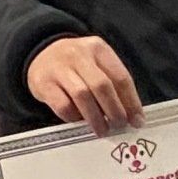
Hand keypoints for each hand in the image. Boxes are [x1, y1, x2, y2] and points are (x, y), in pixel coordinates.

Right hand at [27, 35, 142, 135]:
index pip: (121, 77)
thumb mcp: (96, 64)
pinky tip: (79, 121)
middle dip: (115, 110)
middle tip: (119, 125)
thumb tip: (132, 115)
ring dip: (96, 117)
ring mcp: (59, 68)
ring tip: (102, 130)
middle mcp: (79, 55)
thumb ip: (113, 84)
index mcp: (99, 49)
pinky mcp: (44, 83)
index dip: (131, 102)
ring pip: (83, 95)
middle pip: (102, 86)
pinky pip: (63, 105)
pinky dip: (74, 117)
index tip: (137, 120)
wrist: (40, 54)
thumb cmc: (76, 65)